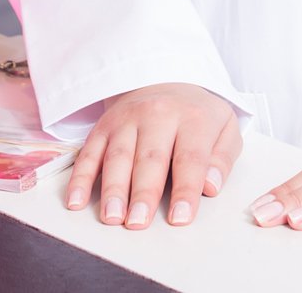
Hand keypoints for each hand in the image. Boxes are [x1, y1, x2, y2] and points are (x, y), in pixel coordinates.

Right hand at [64, 83, 242, 230]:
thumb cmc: (197, 115)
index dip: (185, 189)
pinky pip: (88, 153)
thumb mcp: (225, 128)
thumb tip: (211, 186)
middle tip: (138, 222)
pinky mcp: (103, 127)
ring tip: (112, 217)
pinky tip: (76, 201)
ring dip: (113, 188)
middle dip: (143, 192)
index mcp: (193, 117)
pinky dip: (80, 178)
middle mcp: (157, 115)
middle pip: (149, 158)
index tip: (180, 218)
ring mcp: (126, 120)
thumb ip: (222, 158)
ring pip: (117, 156)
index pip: (190, 157)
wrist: (166, 80)